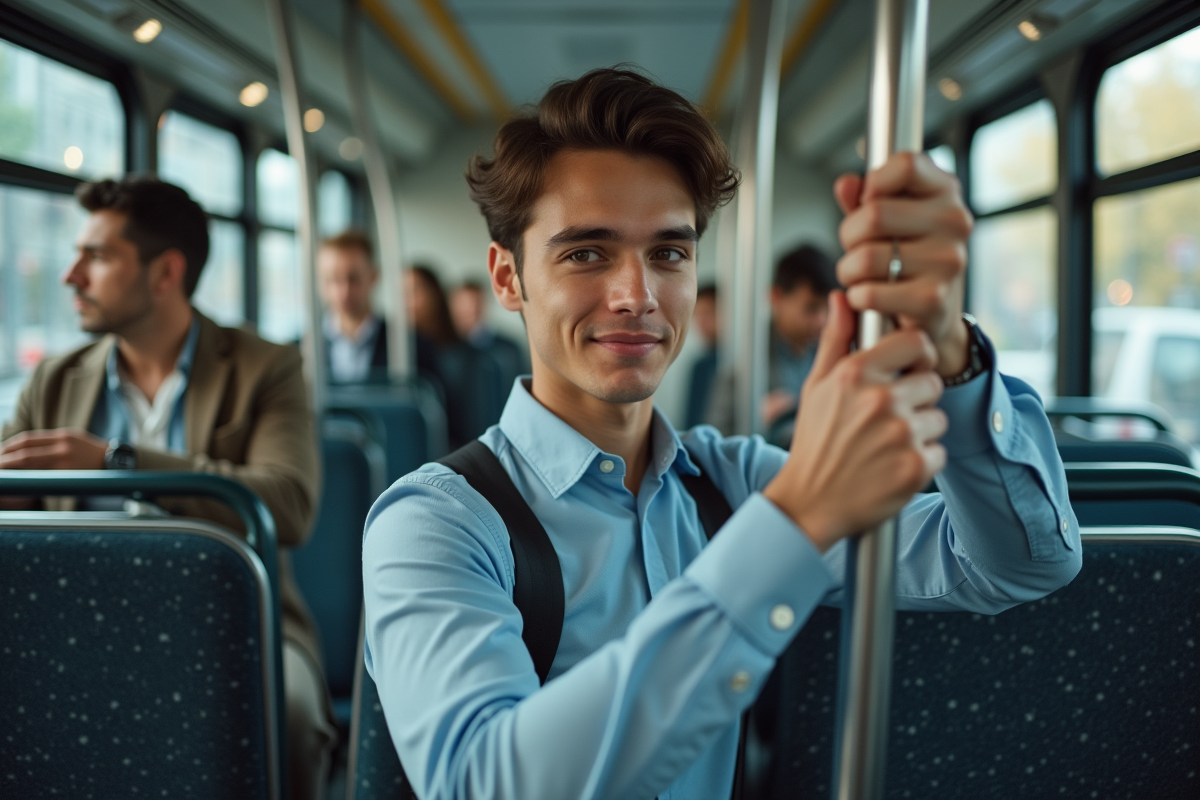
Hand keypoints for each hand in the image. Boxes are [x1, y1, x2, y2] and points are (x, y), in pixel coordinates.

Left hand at [0, 429, 108, 470]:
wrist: (115, 463)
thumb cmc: (92, 452)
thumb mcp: (73, 439)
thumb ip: (53, 442)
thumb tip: (27, 448)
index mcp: (62, 436)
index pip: (28, 439)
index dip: (10, 445)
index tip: (1, 451)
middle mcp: (62, 447)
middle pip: (25, 453)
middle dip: (6, 459)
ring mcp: (65, 462)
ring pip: (30, 465)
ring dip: (13, 469)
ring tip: (3, 473)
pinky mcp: (69, 476)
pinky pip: (43, 478)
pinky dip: (29, 479)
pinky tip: (21, 482)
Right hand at [763, 292, 946, 550]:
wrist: (810, 502)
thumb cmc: (813, 442)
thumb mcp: (816, 386)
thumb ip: (835, 339)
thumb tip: (842, 298)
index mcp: (856, 374)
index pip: (916, 342)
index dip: (916, 355)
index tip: (908, 369)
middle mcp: (881, 400)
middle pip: (932, 382)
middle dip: (917, 398)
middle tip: (888, 418)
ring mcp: (901, 435)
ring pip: (937, 419)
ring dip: (920, 432)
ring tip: (886, 445)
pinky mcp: (916, 468)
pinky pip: (939, 453)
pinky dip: (921, 462)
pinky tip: (892, 466)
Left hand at [834, 152, 972, 377]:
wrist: (932, 314)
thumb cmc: (906, 258)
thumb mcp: (886, 221)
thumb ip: (862, 200)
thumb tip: (846, 184)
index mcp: (945, 192)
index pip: (906, 164)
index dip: (874, 184)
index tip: (869, 203)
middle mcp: (954, 222)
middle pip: (873, 214)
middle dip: (849, 236)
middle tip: (858, 249)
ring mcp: (948, 261)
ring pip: (864, 257)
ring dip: (848, 271)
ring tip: (861, 276)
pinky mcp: (933, 299)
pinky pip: (869, 293)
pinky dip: (856, 297)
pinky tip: (867, 297)